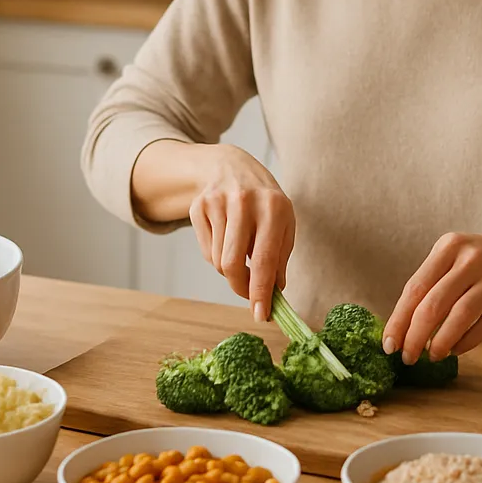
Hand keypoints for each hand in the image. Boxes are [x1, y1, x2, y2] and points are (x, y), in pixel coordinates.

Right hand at [188, 145, 294, 321]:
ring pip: (218, 261)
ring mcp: (218, 202)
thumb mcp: (283, 223)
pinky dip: (218, 256)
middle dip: (240, 287)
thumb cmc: (264, 203)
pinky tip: (226, 238)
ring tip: (241, 252)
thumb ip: (280, 258)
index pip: (265, 259)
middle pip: (233, 264)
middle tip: (248, 294)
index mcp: (274, 207)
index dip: (262, 292)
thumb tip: (274, 294)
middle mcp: (245, 202)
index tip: (262, 315)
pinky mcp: (198, 207)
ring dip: (231, 270)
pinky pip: (206, 252)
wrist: (232, 167)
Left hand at [381, 230, 481, 364]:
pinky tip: (456, 350)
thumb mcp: (454, 258)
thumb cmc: (481, 262)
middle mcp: (469, 259)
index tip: (388, 344)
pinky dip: (466, 343)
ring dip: (441, 342)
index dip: (399, 319)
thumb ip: (430, 284)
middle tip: (407, 357)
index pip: (415, 288)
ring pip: (459, 316)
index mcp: (448, 247)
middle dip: (415, 336)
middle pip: (433, 305)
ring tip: (432, 355)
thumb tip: (401, 327)